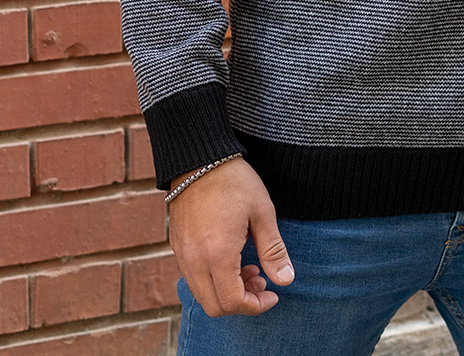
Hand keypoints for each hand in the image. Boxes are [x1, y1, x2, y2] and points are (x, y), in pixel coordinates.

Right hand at [168, 158, 293, 316]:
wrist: (199, 158)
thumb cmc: (234, 181)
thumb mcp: (262, 212)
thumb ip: (273, 250)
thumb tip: (286, 280)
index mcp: (217, 254)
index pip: (233, 302)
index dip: (256, 306)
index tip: (273, 293)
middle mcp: (194, 261)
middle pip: (215, 306)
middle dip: (242, 302)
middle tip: (261, 279)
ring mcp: (182, 255)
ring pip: (202, 294)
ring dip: (226, 291)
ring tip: (249, 266)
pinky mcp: (177, 246)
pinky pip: (193, 278)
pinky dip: (212, 279)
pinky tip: (230, 258)